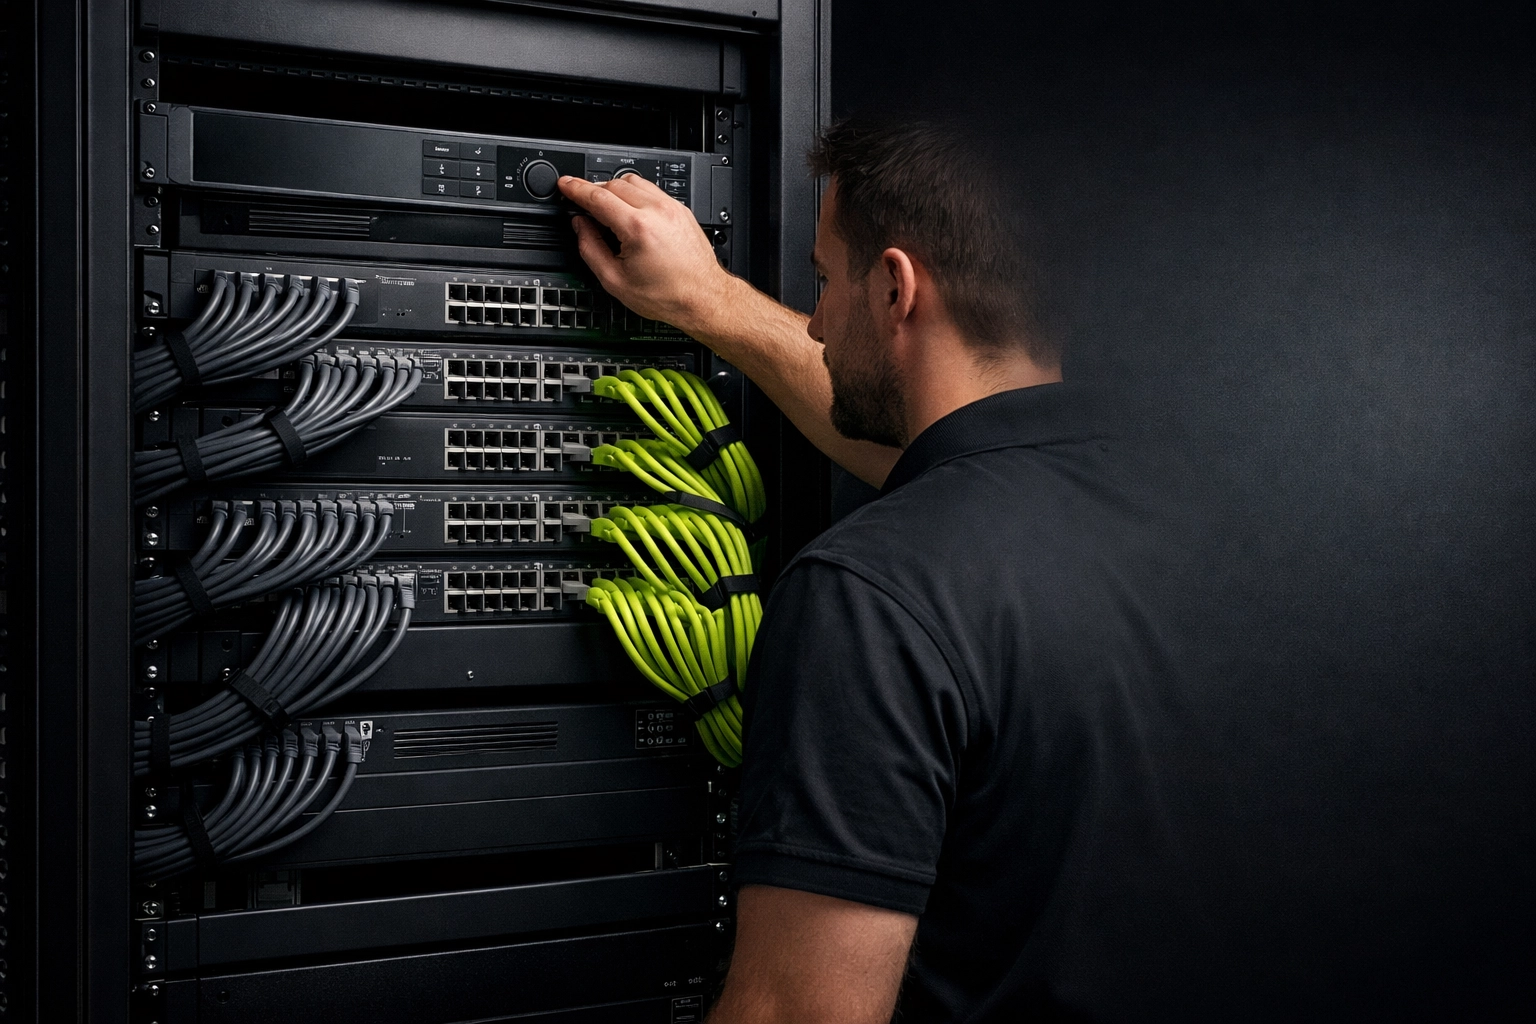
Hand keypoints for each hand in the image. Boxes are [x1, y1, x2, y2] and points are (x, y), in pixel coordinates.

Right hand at [558, 174, 736, 336]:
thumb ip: (590, 249)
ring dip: (614, 189)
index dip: (576, 189)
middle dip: (594, 191)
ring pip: (633, 181)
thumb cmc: (667, 295)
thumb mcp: (615, 281)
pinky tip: (629, 211)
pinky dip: (634, 194)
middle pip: (614, 184)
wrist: (703, 298)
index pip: (598, 197)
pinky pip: (651, 190)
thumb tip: (580, 226)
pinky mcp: (681, 209)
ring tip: (606, 209)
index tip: (565, 185)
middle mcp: (657, 211)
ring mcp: (671, 207)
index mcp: (638, 228)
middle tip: (583, 204)